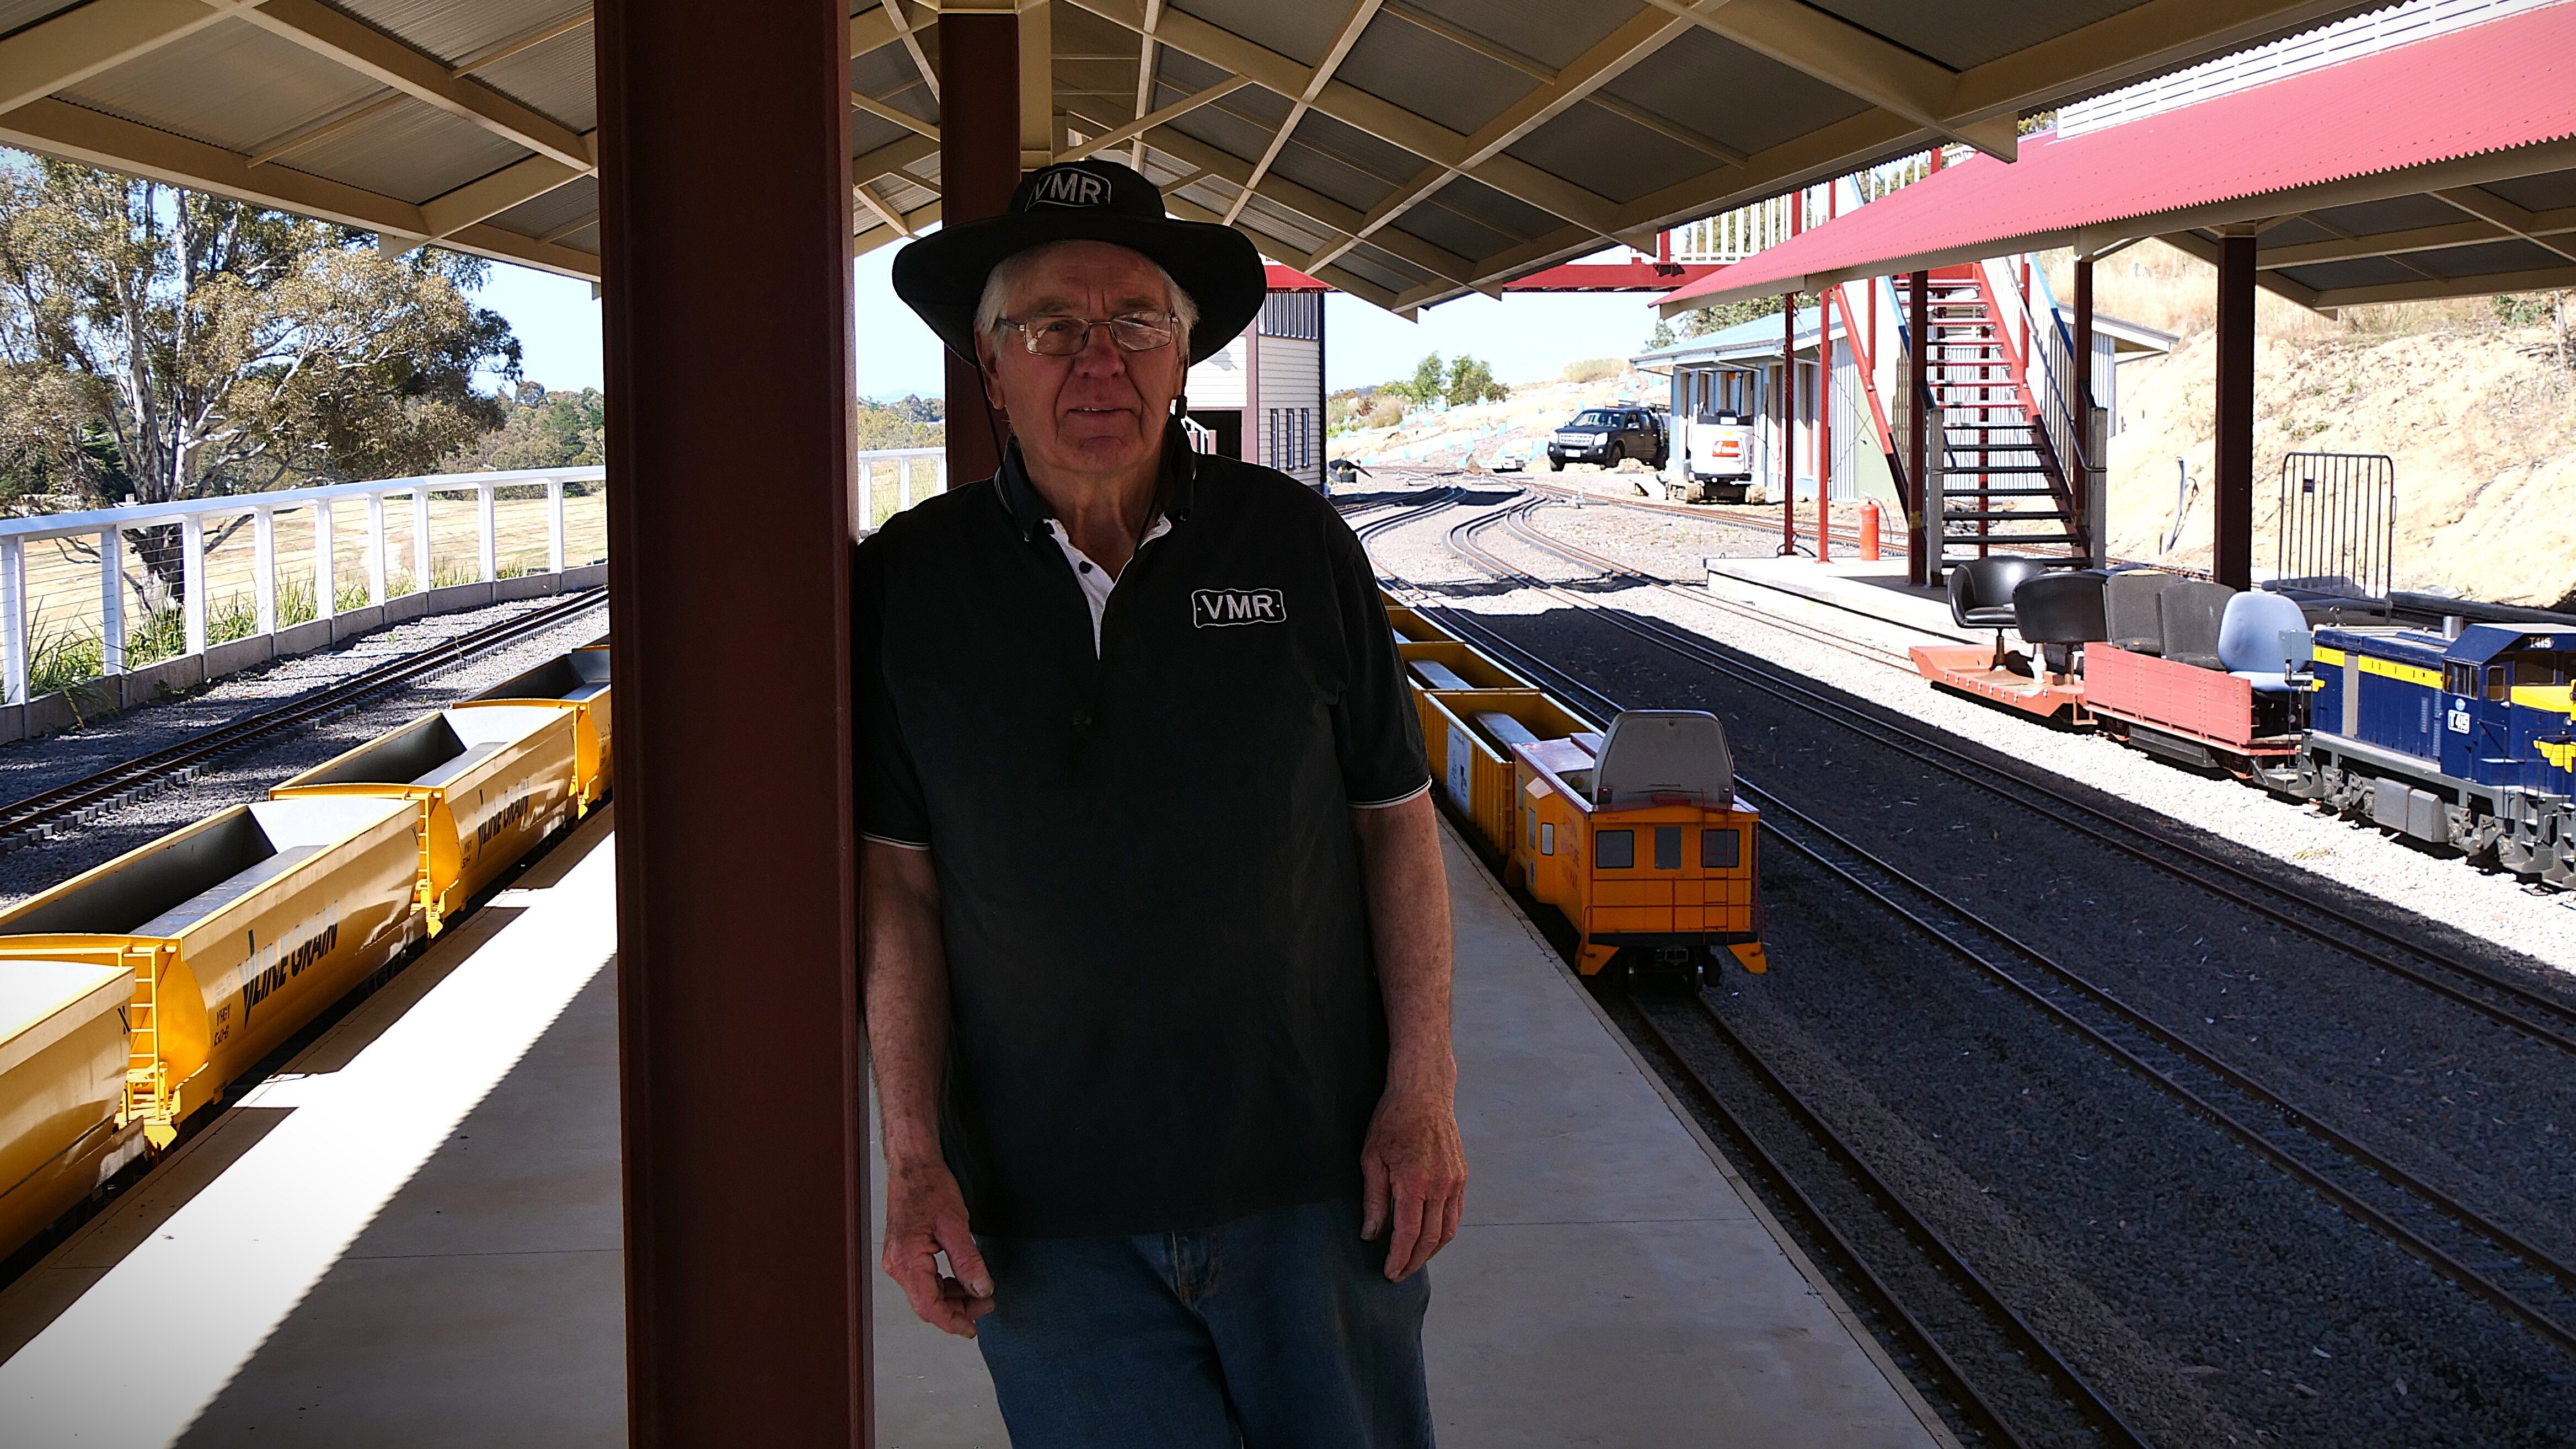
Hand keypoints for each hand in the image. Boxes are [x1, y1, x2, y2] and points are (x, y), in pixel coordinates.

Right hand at [882, 1157, 994, 1336]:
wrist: (913, 1165)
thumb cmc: (930, 1187)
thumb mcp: (955, 1224)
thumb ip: (968, 1261)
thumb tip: (981, 1290)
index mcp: (907, 1260)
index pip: (930, 1307)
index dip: (953, 1321)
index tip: (973, 1329)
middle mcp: (897, 1265)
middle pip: (927, 1304)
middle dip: (958, 1310)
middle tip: (987, 1305)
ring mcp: (897, 1260)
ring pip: (926, 1294)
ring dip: (952, 1299)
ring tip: (979, 1294)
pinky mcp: (903, 1254)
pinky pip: (923, 1281)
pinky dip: (943, 1285)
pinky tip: (961, 1281)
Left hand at [1359, 1073, 1466, 1280]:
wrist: (1424, 1092)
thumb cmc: (1392, 1120)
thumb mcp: (1372, 1158)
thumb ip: (1374, 1200)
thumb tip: (1371, 1234)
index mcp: (1414, 1182)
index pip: (1408, 1234)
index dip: (1399, 1258)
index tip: (1389, 1272)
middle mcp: (1440, 1185)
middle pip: (1430, 1238)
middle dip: (1413, 1261)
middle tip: (1398, 1273)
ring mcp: (1454, 1181)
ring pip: (1448, 1230)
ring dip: (1431, 1251)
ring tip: (1412, 1260)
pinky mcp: (1461, 1176)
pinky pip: (1455, 1214)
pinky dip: (1443, 1232)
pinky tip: (1429, 1237)